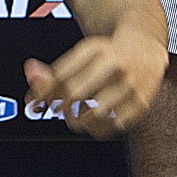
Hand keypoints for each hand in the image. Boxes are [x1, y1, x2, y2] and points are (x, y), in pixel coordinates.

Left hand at [24, 25, 166, 138]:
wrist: (146, 48)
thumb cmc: (108, 54)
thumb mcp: (81, 54)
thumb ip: (53, 69)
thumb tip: (30, 73)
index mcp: (95, 49)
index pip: (60, 77)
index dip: (42, 94)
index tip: (35, 103)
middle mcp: (114, 65)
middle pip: (73, 95)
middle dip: (59, 108)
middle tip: (57, 110)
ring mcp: (130, 85)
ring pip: (92, 114)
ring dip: (76, 121)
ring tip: (75, 116)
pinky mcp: (141, 104)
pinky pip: (112, 126)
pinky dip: (97, 128)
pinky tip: (93, 121)